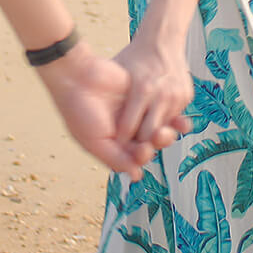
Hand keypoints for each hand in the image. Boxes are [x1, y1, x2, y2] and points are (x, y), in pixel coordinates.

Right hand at [37, 43, 183, 176]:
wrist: (77, 76)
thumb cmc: (79, 111)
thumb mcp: (95, 141)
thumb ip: (116, 159)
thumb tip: (136, 176)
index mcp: (110, 145)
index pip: (132, 159)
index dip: (141, 158)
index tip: (143, 150)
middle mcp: (122, 131)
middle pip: (146, 145)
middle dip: (154, 145)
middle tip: (155, 138)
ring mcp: (132, 114)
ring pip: (153, 129)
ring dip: (162, 133)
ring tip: (162, 131)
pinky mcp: (140, 97)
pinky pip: (156, 109)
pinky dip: (166, 115)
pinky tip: (175, 119)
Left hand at [113, 27, 194, 151]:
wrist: (161, 39)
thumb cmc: (134, 56)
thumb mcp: (117, 72)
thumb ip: (106, 91)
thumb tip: (84, 107)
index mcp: (142, 89)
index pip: (129, 129)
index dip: (120, 138)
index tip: (116, 143)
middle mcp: (162, 94)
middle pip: (149, 135)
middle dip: (141, 142)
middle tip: (133, 143)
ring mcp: (176, 96)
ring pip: (164, 129)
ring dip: (154, 132)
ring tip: (144, 130)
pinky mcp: (186, 96)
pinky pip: (175, 118)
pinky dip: (166, 120)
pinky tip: (156, 116)